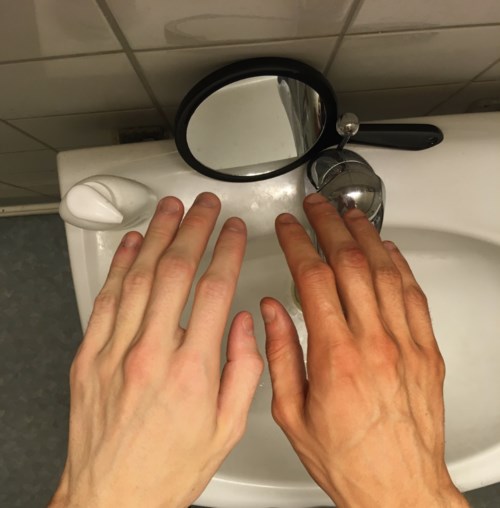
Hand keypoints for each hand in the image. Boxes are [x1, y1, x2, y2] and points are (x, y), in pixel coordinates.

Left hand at [49, 193, 262, 507]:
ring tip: (171, 210)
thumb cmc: (169, 467)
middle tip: (204, 206)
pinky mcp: (90, 357)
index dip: (227, 251)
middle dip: (194, 229)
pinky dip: (120, 266)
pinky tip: (133, 244)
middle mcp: (151, 354)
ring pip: (138, 276)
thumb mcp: (227, 427)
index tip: (234, 231)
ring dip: (157, 236)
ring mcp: (115, 352)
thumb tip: (245, 323)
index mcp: (192, 371)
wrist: (112, 497)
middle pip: (175, 272)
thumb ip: (244, 369)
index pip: (215, 290)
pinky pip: (106, 299)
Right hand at [261, 193, 467, 507]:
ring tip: (350, 214)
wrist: (398, 488)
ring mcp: (405, 343)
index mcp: (335, 356)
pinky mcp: (426, 350)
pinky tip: (388, 249)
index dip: (297, 244)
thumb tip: (271, 311)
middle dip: (329, 225)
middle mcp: (374, 342)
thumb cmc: (346, 458)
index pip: (313, 279)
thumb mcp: (291, 412)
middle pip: (351, 263)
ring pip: (385, 270)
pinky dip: (399, 264)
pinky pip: (413, 294)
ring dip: (365, 235)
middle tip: (316, 206)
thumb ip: (279, 354)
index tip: (287, 227)